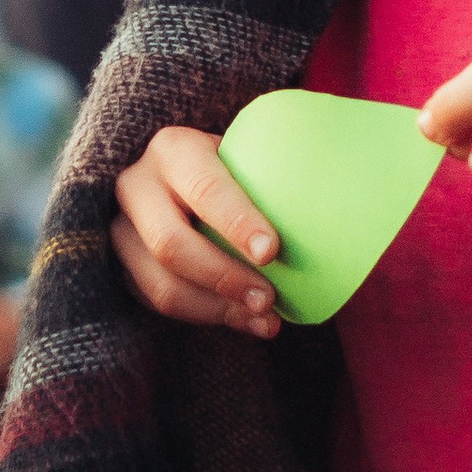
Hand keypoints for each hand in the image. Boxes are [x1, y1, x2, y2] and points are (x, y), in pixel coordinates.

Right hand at [112, 125, 282, 335]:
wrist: (176, 174)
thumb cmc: (230, 164)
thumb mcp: (246, 151)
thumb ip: (279, 168)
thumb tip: (352, 195)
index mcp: (172, 149)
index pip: (203, 188)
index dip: (237, 222)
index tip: (273, 251)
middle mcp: (136, 186)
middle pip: (171, 245)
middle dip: (225, 277)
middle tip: (270, 300)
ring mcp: (120, 230)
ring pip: (160, 285)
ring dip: (217, 309)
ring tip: (264, 320)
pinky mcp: (119, 267)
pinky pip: (156, 304)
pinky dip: (205, 317)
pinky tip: (244, 322)